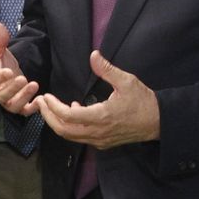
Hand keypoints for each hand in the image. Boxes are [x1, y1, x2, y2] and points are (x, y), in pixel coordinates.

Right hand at [0, 22, 37, 114]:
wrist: (10, 72)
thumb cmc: (2, 62)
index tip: (9, 71)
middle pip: (1, 96)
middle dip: (13, 89)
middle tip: (23, 78)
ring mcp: (8, 102)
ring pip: (13, 106)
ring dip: (23, 97)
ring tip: (34, 85)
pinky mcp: (19, 106)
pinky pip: (24, 112)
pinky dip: (32, 109)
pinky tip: (40, 99)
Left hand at [34, 49, 159, 147]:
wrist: (159, 122)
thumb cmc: (143, 101)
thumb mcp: (126, 81)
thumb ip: (107, 69)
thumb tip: (93, 55)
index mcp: (101, 117)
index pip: (68, 116)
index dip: (53, 107)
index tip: (45, 96)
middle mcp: (97, 132)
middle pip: (63, 130)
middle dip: (48, 116)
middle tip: (40, 103)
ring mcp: (99, 140)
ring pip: (70, 136)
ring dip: (57, 122)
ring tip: (50, 107)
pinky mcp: (103, 143)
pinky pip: (80, 137)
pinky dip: (70, 127)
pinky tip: (73, 111)